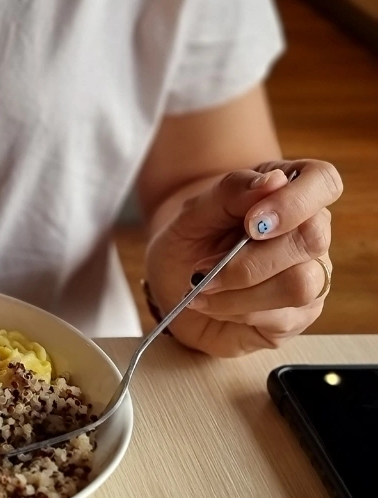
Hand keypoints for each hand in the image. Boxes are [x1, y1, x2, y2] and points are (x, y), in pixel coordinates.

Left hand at [144, 160, 342, 356]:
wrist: (173, 282)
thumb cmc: (190, 238)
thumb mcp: (194, 211)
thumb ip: (231, 192)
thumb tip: (274, 181)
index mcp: (290, 192)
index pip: (323, 182)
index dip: (294, 202)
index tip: (250, 222)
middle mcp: (310, 233)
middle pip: (311, 241)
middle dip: (249, 261)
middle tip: (203, 268)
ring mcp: (312, 276)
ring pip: (299, 285)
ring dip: (237, 291)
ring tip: (201, 287)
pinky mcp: (300, 316)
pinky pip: (279, 317)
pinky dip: (233, 310)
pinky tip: (211, 303)